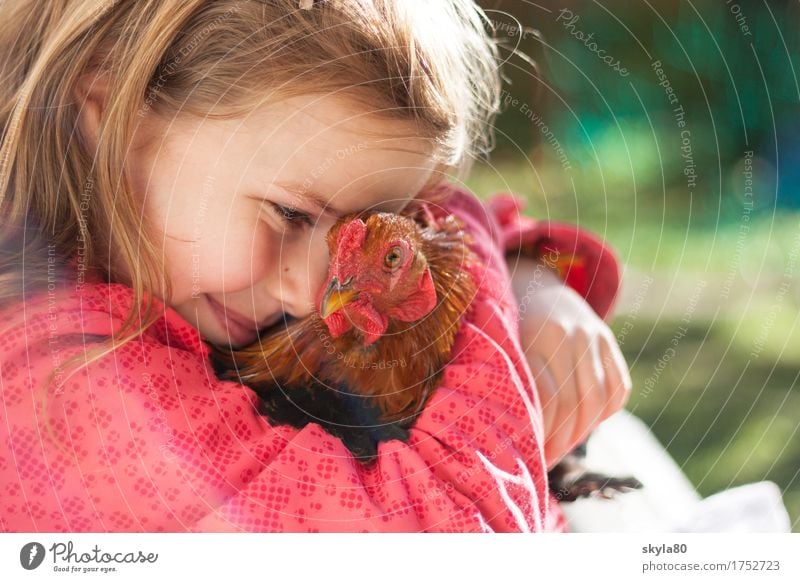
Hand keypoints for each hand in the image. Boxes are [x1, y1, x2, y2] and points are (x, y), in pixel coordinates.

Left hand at [509, 256, 632, 469]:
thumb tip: (510, 438)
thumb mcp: (502, 346)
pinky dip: (605, 413)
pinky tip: (583, 426)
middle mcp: (571, 334)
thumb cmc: (506, 326)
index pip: (548, 401)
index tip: (530, 457)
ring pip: (598, 401)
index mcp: (538, 335)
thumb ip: (511, 381)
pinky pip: (619, 389)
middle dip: (561, 441)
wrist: (530, 283)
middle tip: (545, 460)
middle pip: (575, 405)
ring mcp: (594, 335)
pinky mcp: (608, 340)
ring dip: (581, 433)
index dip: (541, 435)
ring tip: (561, 448)